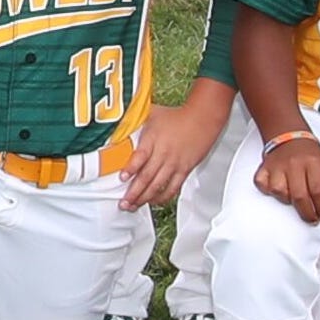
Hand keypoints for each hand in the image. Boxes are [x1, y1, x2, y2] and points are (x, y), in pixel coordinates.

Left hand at [122, 83, 234, 208]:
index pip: (140, 156)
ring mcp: (174, 164)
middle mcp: (163, 154)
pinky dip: (162, 197)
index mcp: (153, 140)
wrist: (202, 119)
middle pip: (147, 177)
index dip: (131, 168)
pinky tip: (153, 202)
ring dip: (144, 198)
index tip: (122, 178)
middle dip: (133, 192)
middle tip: (123, 203)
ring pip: (158, 186)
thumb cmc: (176, 116)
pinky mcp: (184, 170)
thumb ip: (134, 119)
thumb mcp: (152, 113)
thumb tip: (117, 119)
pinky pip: (172, 188)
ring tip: (133, 206)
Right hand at [254, 135, 319, 225]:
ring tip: (295, 197)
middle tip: (312, 218)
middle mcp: (294, 163)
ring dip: (288, 200)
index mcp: (313, 162)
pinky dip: (269, 191)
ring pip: (279, 193)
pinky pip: (263, 186)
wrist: (290, 136)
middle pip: (299, 196)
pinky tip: (279, 188)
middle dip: (307, 213)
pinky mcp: (264, 168)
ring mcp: (277, 165)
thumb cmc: (309, 154)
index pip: (318, 191)